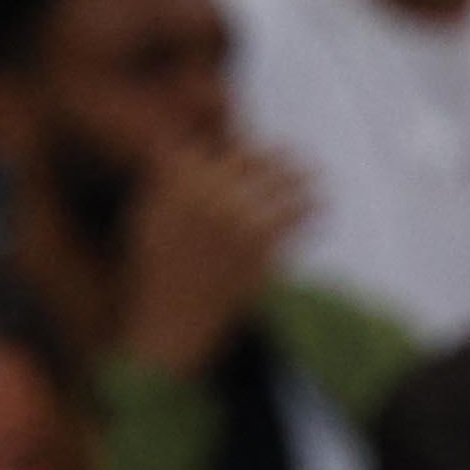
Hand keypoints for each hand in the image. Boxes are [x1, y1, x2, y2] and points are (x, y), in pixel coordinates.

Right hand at [110, 140, 313, 377]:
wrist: (170, 325)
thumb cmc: (157, 278)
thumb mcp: (148, 221)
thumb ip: (166, 180)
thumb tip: (184, 144)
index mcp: (178, 181)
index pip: (220, 147)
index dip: (241, 152)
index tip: (255, 156)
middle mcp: (208, 191)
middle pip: (254, 156)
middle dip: (275, 157)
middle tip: (290, 161)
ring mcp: (235, 213)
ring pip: (283, 177)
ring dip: (304, 175)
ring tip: (316, 178)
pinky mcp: (260, 241)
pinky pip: (297, 213)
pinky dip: (314, 210)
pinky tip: (321, 210)